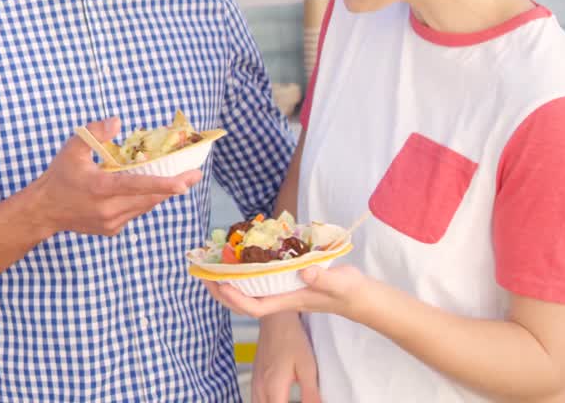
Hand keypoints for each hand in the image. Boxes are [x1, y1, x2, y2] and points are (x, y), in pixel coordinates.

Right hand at [31, 118, 201, 236]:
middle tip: (195, 174)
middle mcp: (109, 209)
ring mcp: (111, 223)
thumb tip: (117, 122)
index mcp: (100, 188)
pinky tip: (144, 190)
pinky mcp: (112, 230)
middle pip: (149, 198)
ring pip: (145, 206)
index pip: (138, 186)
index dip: (164, 184)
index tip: (186, 182)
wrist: (44, 210)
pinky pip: (135, 213)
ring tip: (176, 180)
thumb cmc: (59, 175)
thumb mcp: (72, 148)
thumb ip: (95, 132)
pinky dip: (142, 201)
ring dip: (159, 193)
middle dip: (174, 187)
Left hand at [203, 264, 369, 319]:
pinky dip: (247, 270)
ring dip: (230, 280)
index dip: (236, 299)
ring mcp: (284, 290)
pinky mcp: (289, 281)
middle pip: (245, 301)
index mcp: (289, 301)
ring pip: (250, 290)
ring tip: (213, 266)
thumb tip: (304, 271)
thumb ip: (323, 278)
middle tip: (204, 273)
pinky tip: (241, 257)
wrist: (361, 297)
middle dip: (222, 291)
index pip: (256, 307)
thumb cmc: (349, 292)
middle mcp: (282, 297)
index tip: (221, 284)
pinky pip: (261, 279)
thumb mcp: (339, 283)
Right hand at [250, 312, 320, 402]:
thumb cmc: (292, 340)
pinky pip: (255, 399)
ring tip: (285, 399)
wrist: (275, 319)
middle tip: (291, 400)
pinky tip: (274, 401)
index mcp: (274, 388)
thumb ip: (311, 394)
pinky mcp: (254, 377)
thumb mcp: (307, 367)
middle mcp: (260, 388)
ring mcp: (255, 383)